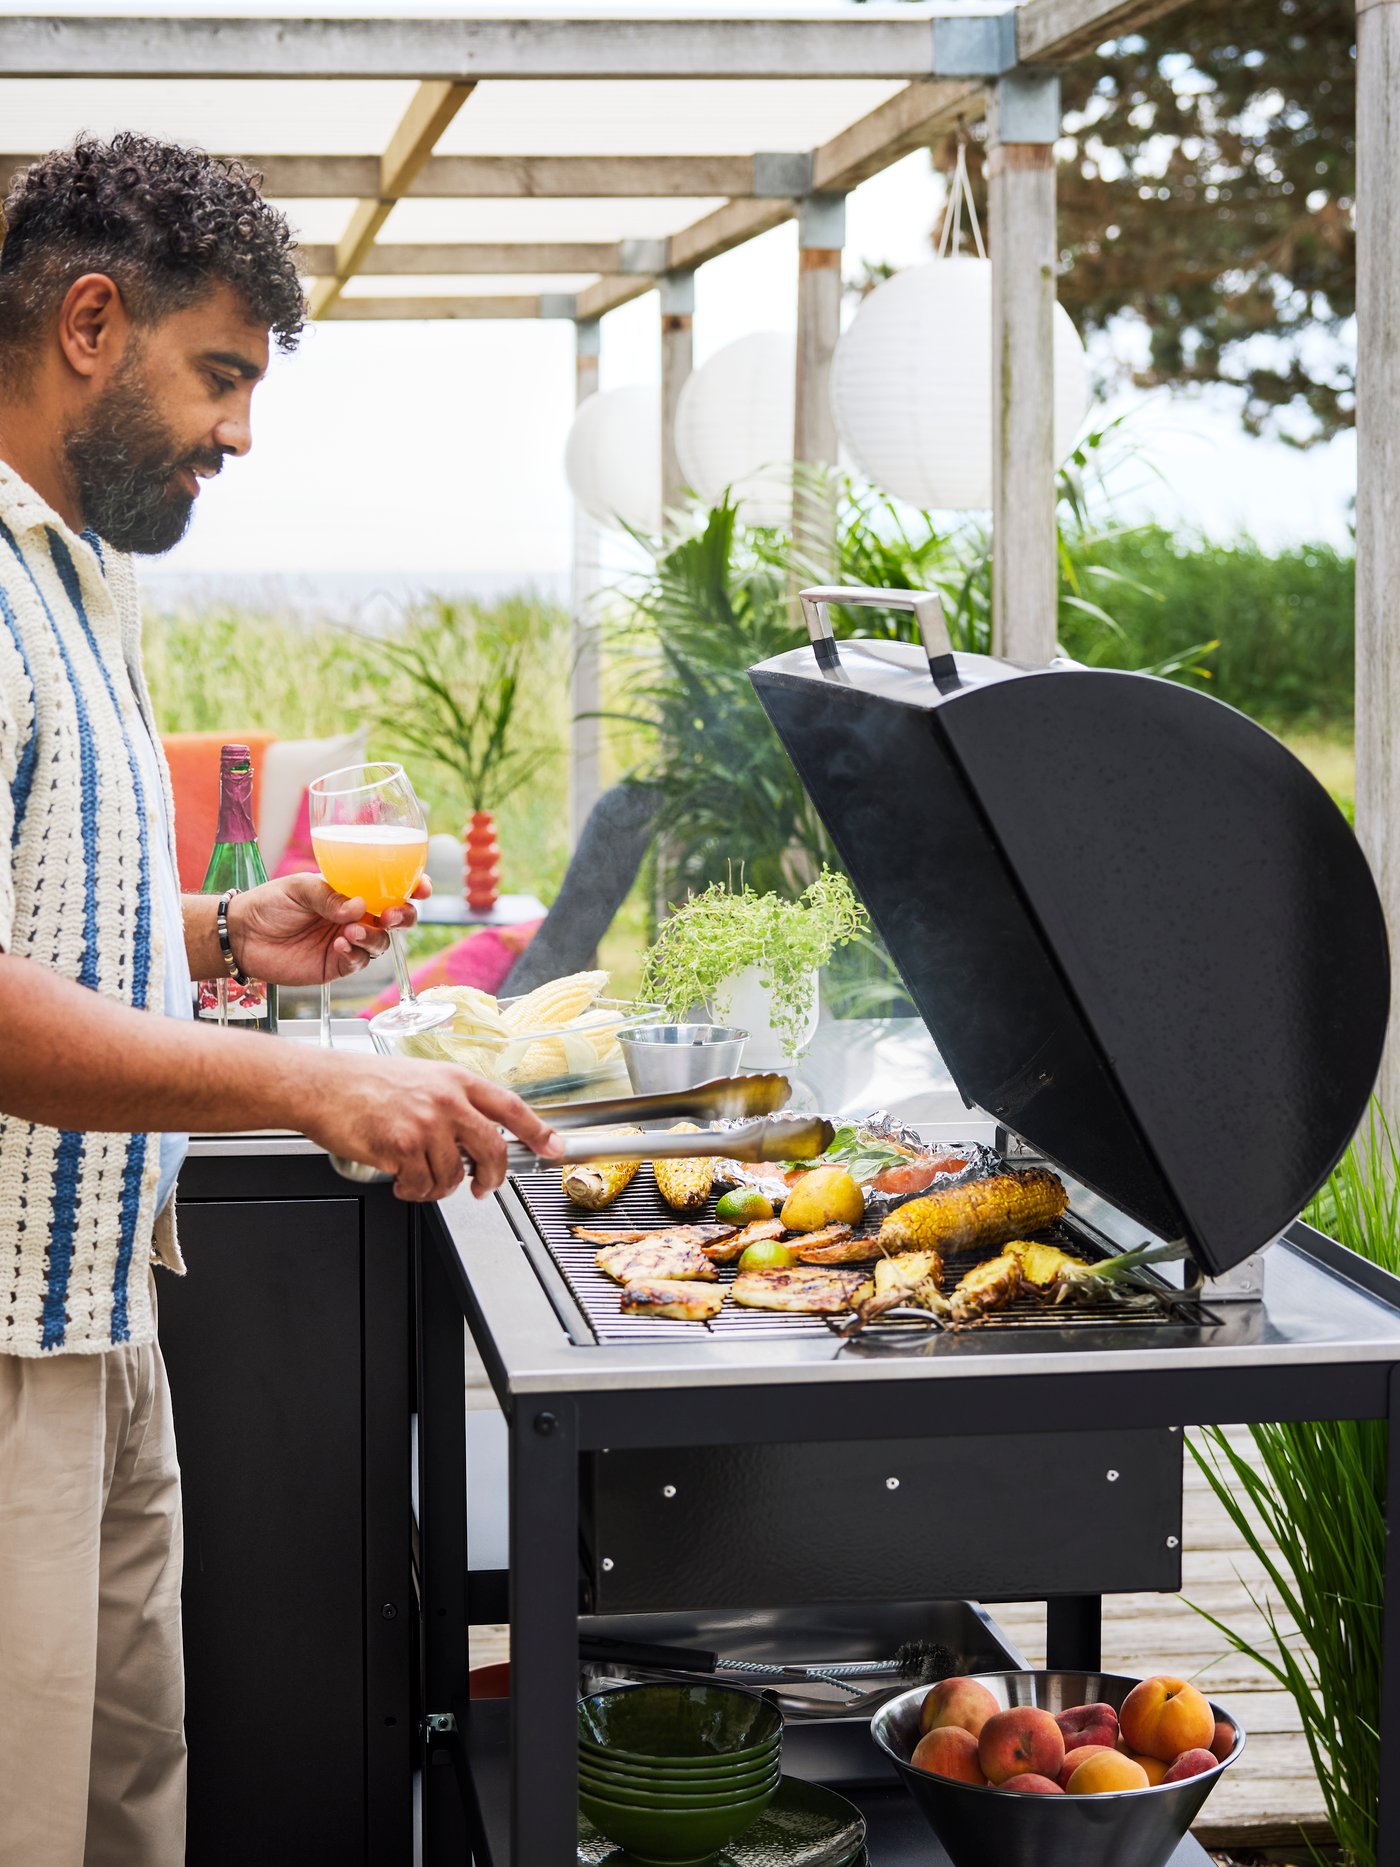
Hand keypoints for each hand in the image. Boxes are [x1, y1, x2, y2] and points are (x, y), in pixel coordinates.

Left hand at [228, 873, 427, 987]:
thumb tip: (359, 907)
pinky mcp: (337, 965)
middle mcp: (357, 916)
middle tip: (390, 915)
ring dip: (373, 937)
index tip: (421, 887)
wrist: (242, 936)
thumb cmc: (269, 904)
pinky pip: (359, 962)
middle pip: (397, 919)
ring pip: (381, 942)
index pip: (390, 888)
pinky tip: (338, 946)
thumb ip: (328, 895)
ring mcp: (349, 942)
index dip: (412, 887)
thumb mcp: (299, 888)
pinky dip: (355, 954)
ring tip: (349, 932)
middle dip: (404, 917)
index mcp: (352, 891)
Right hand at [302, 1052, 561, 1202]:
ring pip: (454, 1175)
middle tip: (483, 1186)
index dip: (538, 1130)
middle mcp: (447, 1099)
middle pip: (492, 1149)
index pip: (511, 1107)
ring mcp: (426, 1123)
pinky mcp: (402, 1146)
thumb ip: (453, 1102)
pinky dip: (412, 1190)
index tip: (554, 1147)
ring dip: (438, 1186)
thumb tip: (478, 1137)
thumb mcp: (422, 1078)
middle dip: (492, 1177)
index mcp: (456, 1080)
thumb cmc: (364, 1082)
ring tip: (418, 1175)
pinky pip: (422, 1186)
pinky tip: (399, 1178)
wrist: (321, 1085)